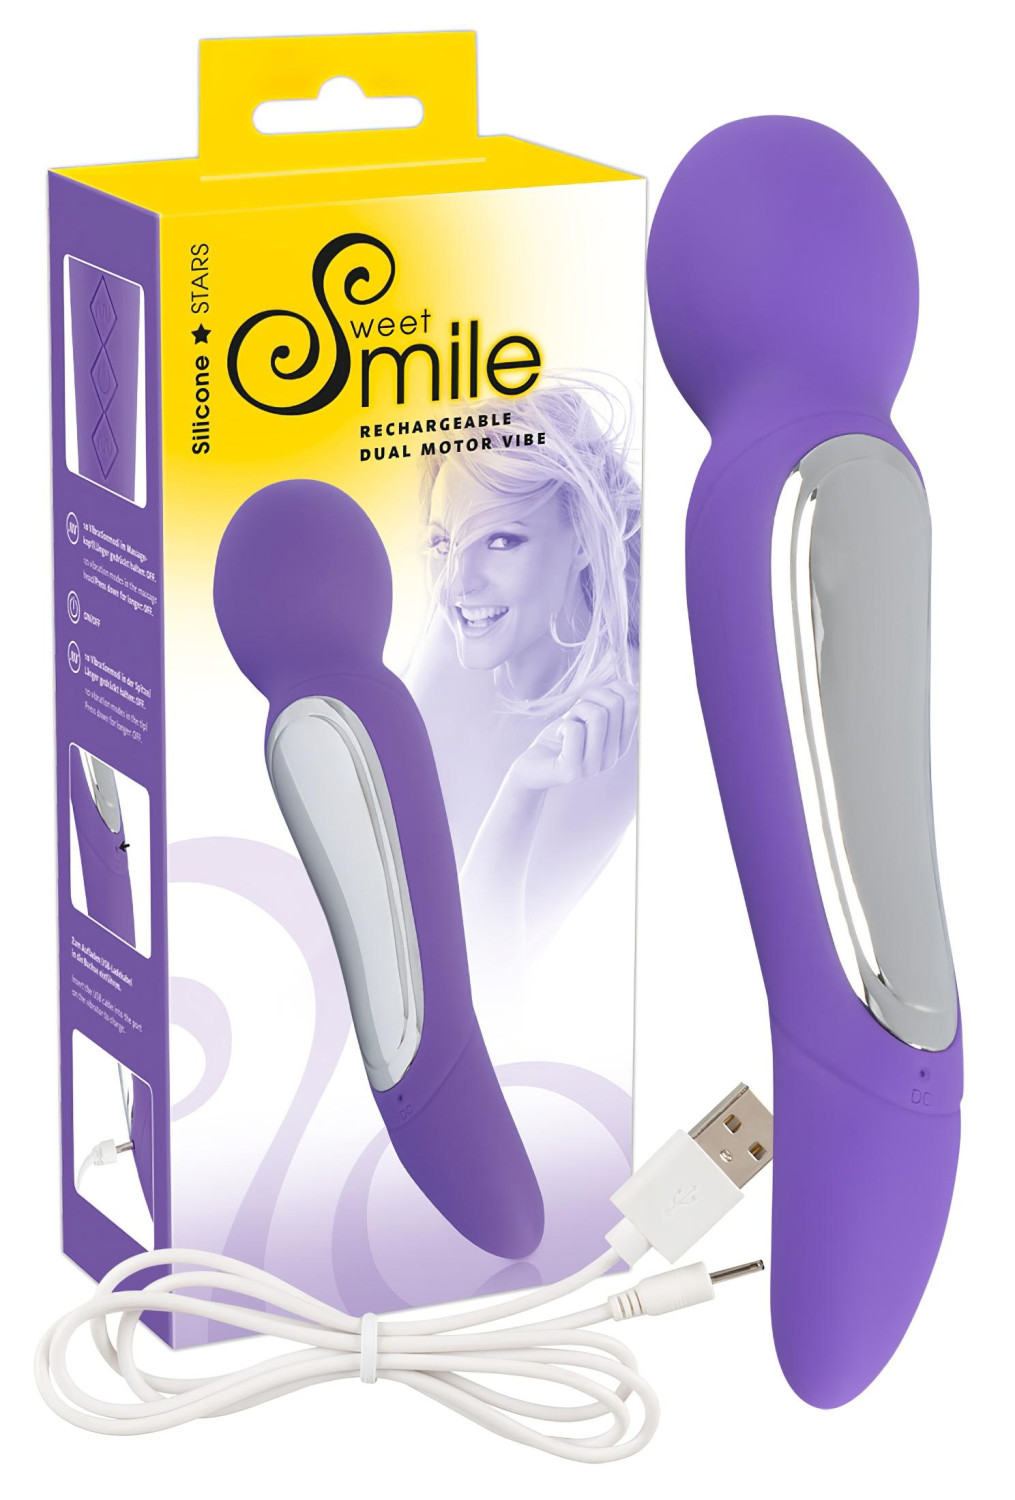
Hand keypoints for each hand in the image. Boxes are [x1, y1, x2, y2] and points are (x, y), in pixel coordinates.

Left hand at [510, 683, 638, 791]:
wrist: (532, 766)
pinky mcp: (572, 771)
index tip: (593, 697)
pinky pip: (574, 730)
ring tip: (568, 723)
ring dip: (576, 710)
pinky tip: (558, 737)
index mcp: (620, 744)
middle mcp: (612, 758)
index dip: (614, 688)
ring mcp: (594, 767)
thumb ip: (606, 702)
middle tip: (576, 710)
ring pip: (598, 715)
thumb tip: (623, 683)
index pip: (636, 704)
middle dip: (590, 696)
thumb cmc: (560, 736)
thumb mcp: (585, 715)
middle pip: (615, 704)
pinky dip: (563, 724)